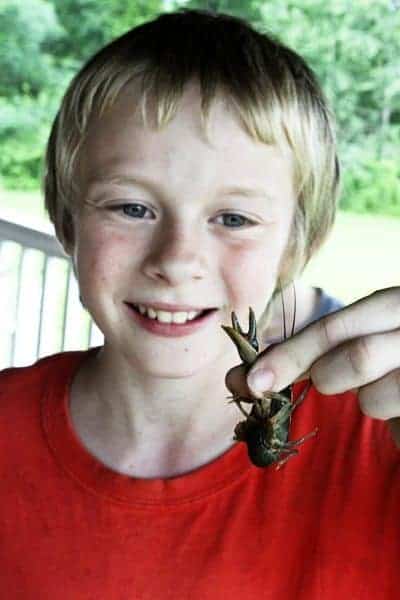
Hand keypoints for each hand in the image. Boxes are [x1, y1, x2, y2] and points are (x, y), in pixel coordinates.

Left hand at [225, 287, 399, 446]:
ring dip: (369, 400)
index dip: (288, 356)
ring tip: (392, 388)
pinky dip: (395, 420)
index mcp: (393, 303)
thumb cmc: (395, 355)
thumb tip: (245, 378)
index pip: (332, 329)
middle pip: (352, 357)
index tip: (252, 382)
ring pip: (373, 397)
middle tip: (330, 381)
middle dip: (327, 376)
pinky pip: (397, 423)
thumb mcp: (364, 339)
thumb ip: (316, 352)